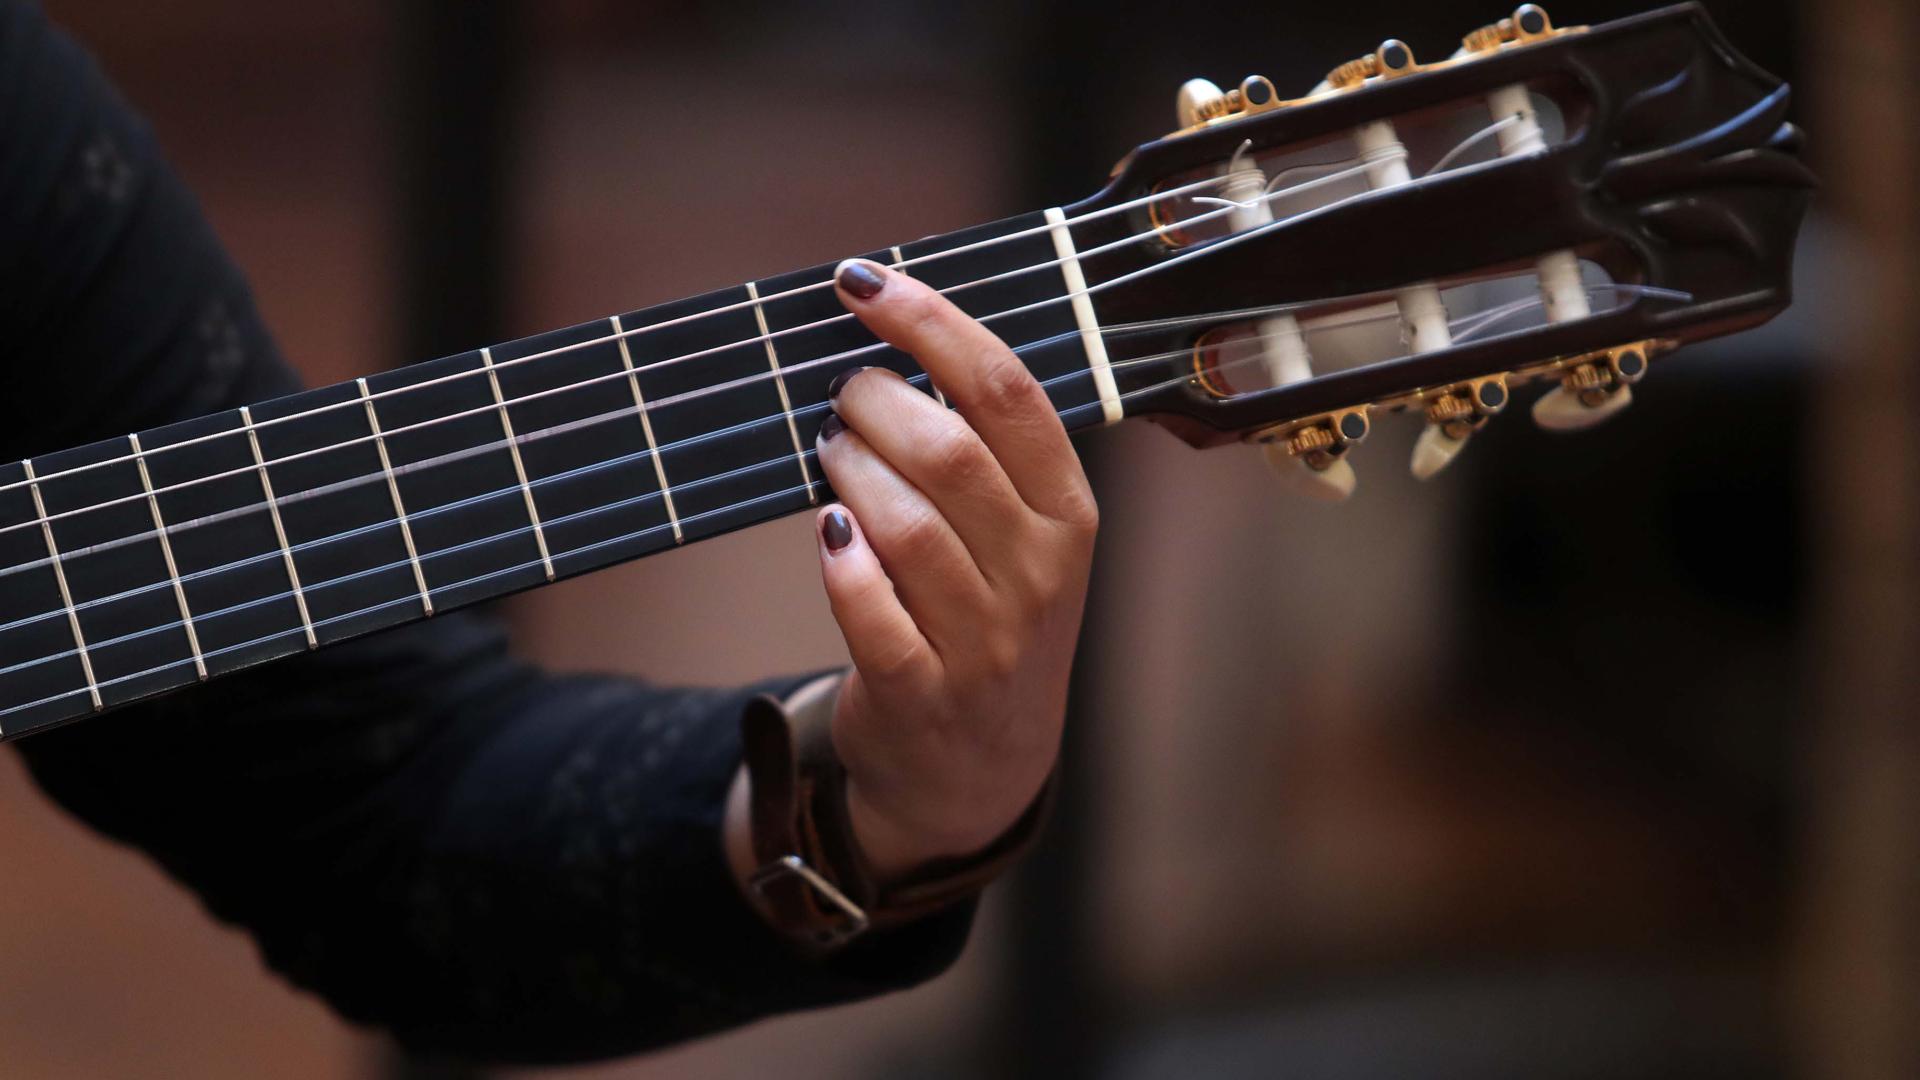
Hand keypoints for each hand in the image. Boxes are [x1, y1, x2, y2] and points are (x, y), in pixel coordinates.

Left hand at [808, 258, 1097, 882]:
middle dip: (874, 402)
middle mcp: (1039, 575)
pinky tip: (827, 535)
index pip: (1008, 392)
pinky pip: (869, 611)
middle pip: (950, 452)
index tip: (863, 282)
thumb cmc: (989, 617)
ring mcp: (985, 641)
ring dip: (847, 471)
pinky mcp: (922, 693)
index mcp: (1069, 515)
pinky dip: (838, 562)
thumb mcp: (1021, 536)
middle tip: (841, 394)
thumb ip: (982, 451)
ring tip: (829, 454)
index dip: (930, 323)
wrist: (980, 767)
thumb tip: (893, 337)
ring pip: (903, 524)